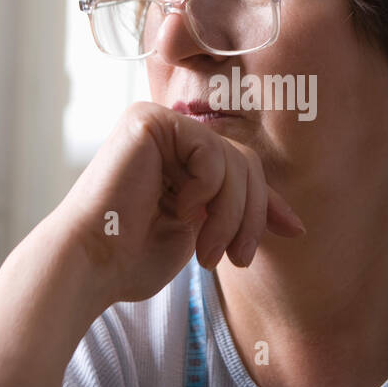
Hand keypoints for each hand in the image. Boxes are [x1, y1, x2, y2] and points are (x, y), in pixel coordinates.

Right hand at [53, 101, 305, 307]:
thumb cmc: (132, 259)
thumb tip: (296, 223)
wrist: (91, 266)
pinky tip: (176, 210)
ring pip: (232, 160)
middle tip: (235, 258)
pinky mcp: (147, 121)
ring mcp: (156, 122)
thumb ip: (239, 215)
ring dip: (230, 215)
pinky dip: (204, 190)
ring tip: (207, 253)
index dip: (265, 202)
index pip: (241, 167)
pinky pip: (210, 152)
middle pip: (243, 161)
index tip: (293, 232)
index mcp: (177, 157)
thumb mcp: (203, 234)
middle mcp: (167, 133)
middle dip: (249, 215)